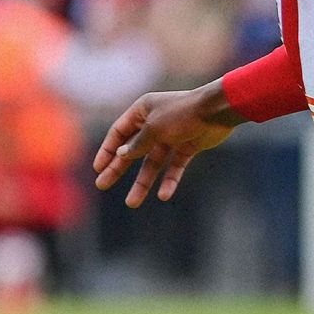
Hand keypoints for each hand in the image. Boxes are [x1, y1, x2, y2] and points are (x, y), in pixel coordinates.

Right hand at [92, 84, 240, 207]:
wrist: (216, 111)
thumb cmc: (182, 113)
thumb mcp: (154, 128)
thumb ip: (138, 144)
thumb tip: (121, 155)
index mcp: (142, 111)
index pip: (118, 132)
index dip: (107, 150)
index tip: (98, 168)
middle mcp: (155, 123)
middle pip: (132, 150)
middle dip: (118, 169)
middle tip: (102, 185)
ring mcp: (171, 136)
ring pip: (152, 163)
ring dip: (143, 182)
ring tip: (132, 203)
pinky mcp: (187, 146)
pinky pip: (175, 166)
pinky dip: (169, 180)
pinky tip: (163, 196)